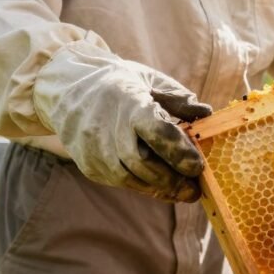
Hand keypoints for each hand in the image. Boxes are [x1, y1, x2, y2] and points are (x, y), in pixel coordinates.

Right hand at [34, 42, 211, 201]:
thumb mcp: (148, 81)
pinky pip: (119, 182)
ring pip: (129, 178)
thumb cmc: (118, 83)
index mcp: (128, 103)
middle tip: (196, 189)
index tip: (198, 166)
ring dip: (159, 188)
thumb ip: (178, 99)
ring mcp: (94, 150)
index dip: (178, 152)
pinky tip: (160, 187)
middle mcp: (107, 129)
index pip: (156, 131)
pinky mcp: (88, 165)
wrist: (67, 89)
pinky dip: (143, 187)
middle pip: (142, 162)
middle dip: (171, 179)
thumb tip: (206, 113)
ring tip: (183, 192)